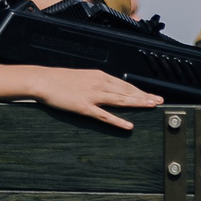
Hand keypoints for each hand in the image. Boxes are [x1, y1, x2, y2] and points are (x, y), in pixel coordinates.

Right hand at [28, 66, 159, 131]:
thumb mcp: (80, 76)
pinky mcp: (85, 107)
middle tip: (159, 100)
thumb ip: (94, 82)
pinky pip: (104, 115)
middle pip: (126, 91)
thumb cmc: (57, 79)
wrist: (41, 80)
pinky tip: (128, 125)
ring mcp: (92, 95)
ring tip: (151, 107)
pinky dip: (118, 121)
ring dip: (138, 103)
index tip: (150, 94)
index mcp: (98, 75)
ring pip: (120, 100)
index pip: (124, 84)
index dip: (139, 90)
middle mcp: (98, 84)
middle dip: (144, 96)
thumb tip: (106, 88)